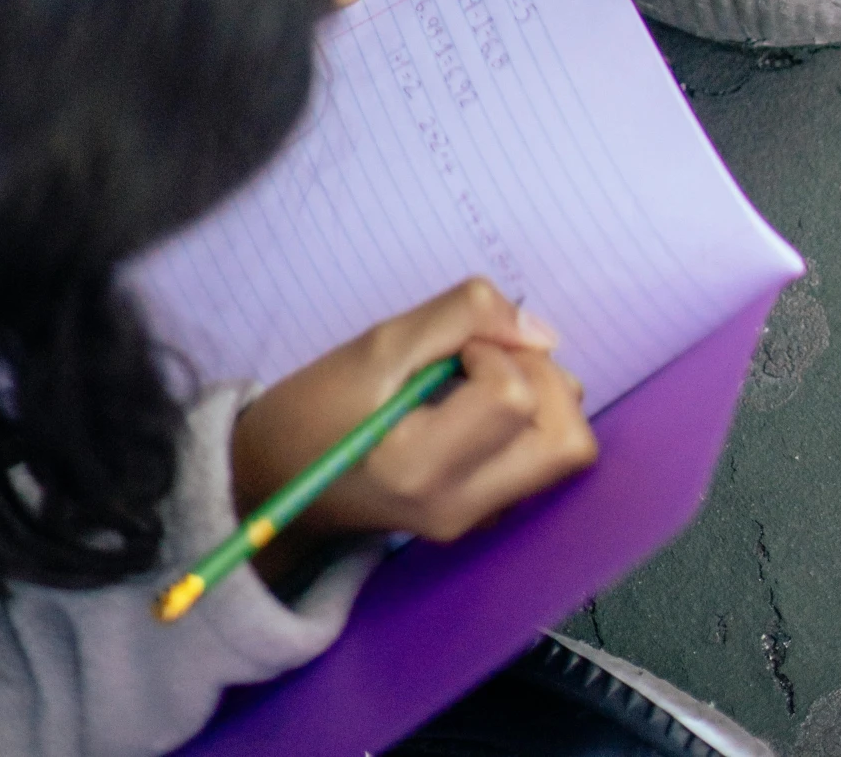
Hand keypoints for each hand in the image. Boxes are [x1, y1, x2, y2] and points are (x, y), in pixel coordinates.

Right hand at [229, 280, 595, 571]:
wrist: (273, 482)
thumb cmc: (315, 408)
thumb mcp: (378, 343)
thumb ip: (462, 316)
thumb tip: (541, 330)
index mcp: (425, 468)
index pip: (515, 397)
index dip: (495, 350)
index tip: (452, 348)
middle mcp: (463, 508)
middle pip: (568, 439)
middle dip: (541, 378)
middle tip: (482, 360)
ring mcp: (477, 522)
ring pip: (566, 451)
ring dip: (540, 398)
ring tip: (476, 382)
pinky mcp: (484, 519)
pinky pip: (542, 462)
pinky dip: (528, 424)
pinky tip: (476, 410)